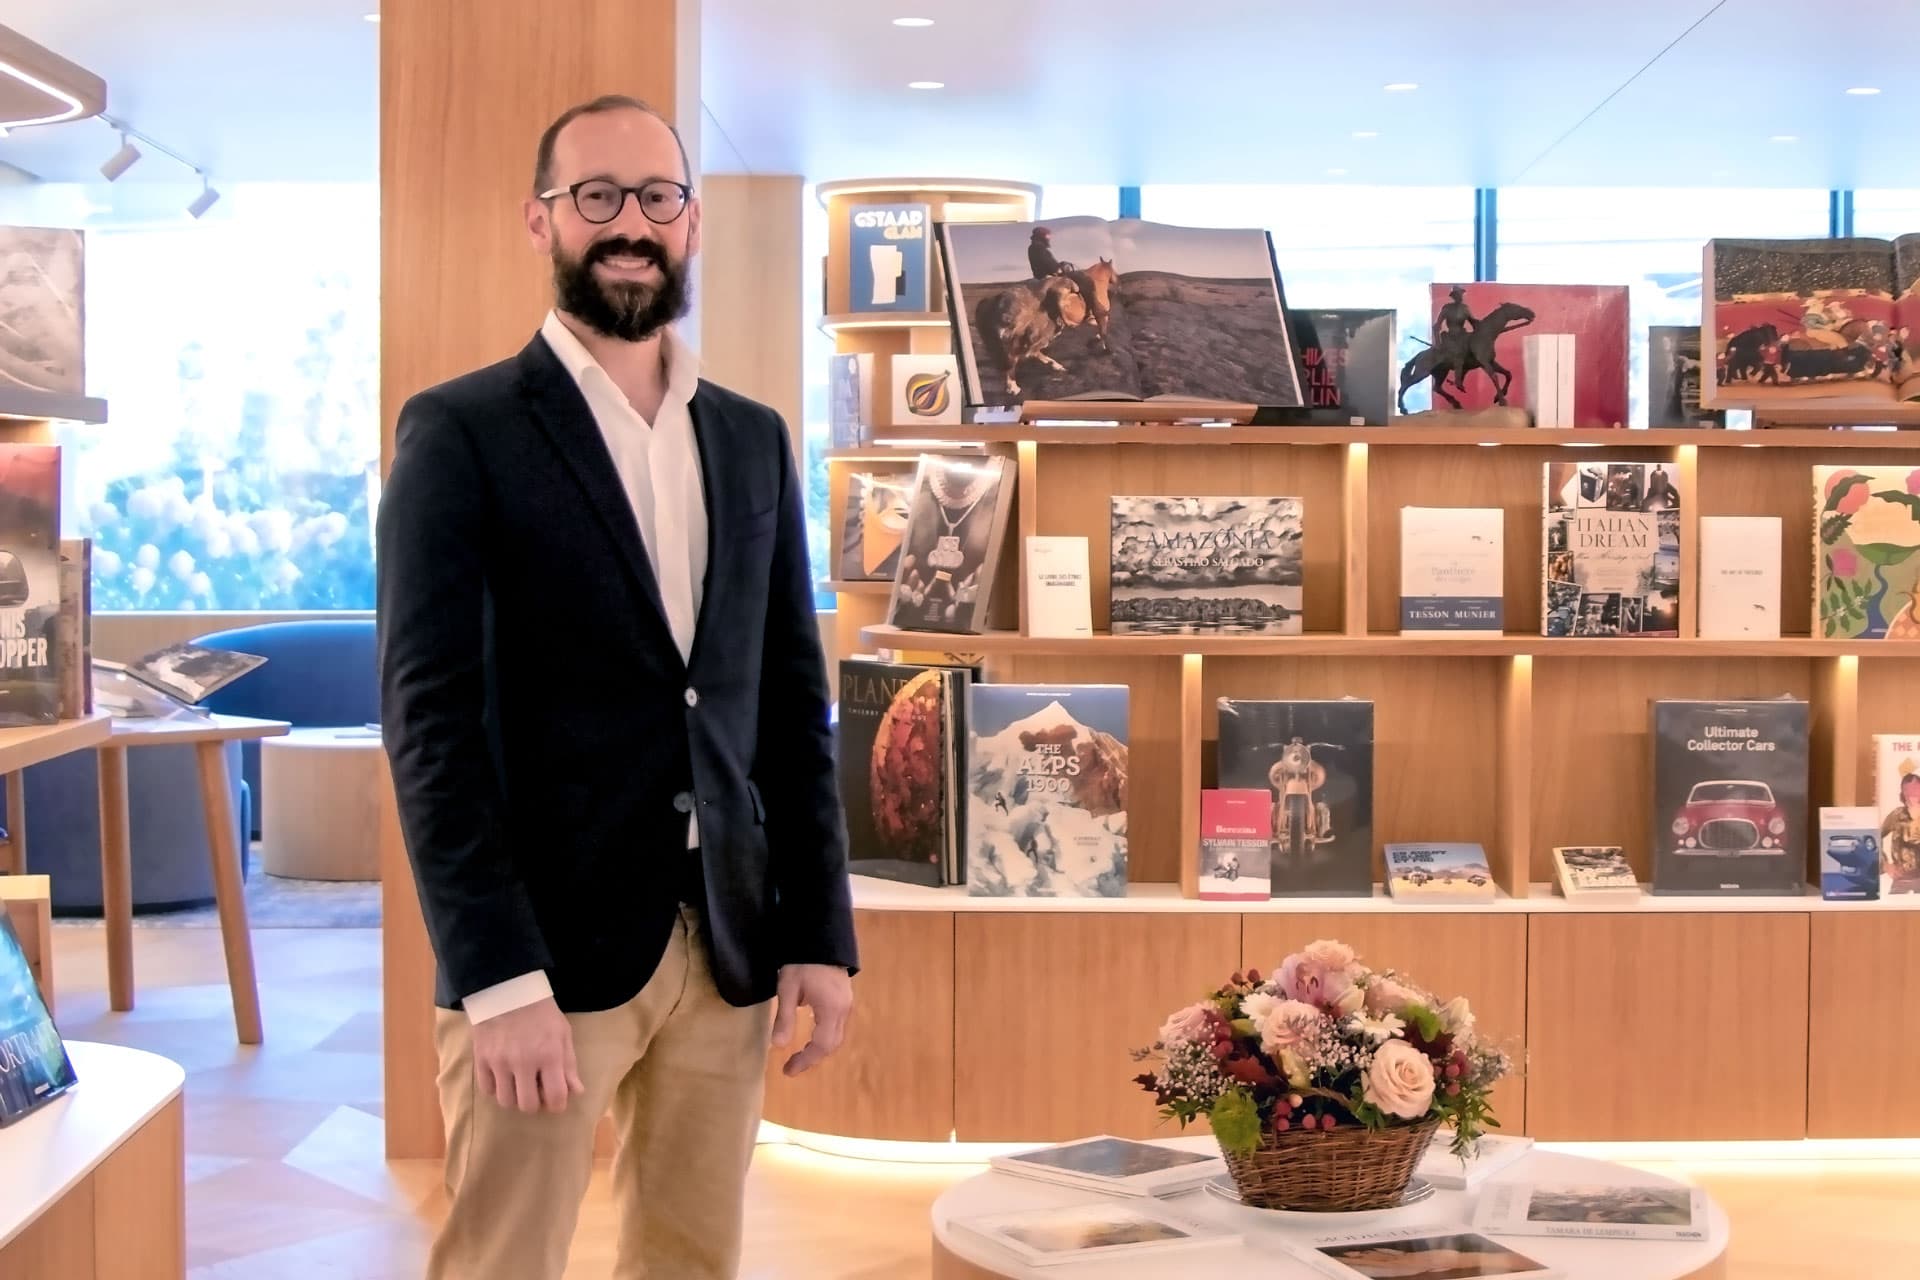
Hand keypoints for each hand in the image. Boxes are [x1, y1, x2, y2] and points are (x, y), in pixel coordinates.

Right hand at [470, 996, 583, 1113]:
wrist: (507, 990)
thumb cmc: (541, 1012)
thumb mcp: (562, 1033)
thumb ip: (569, 1064)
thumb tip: (576, 1092)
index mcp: (549, 1055)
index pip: (556, 1097)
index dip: (558, 1105)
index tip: (555, 1100)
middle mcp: (524, 1063)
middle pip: (528, 1106)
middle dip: (535, 1103)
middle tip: (535, 1090)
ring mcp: (500, 1062)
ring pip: (506, 1101)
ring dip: (514, 1097)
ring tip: (518, 1083)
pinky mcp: (481, 1060)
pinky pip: (487, 1090)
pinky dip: (495, 1088)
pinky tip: (502, 1076)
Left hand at [771, 963, 852, 1076]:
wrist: (821, 937)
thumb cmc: (802, 962)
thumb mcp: (788, 988)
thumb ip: (784, 1017)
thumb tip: (778, 1046)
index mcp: (830, 1010)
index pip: (821, 1046)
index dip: (805, 1061)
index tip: (788, 1070)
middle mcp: (843, 1010)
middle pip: (831, 1044)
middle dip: (812, 1058)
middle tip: (791, 1066)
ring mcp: (846, 1004)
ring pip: (836, 1036)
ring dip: (819, 1048)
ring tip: (800, 1055)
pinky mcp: (844, 998)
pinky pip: (836, 1026)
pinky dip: (824, 1037)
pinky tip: (811, 1035)